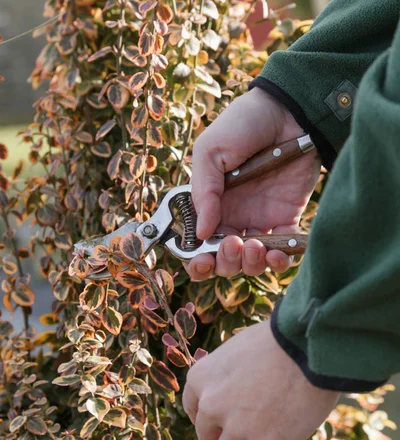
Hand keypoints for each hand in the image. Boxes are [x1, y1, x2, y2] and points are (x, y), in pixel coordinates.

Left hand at [182, 320, 337, 439]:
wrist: (306, 346)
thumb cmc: (277, 342)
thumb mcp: (237, 351)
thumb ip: (229, 376)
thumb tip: (234, 393)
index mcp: (200, 379)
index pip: (193, 409)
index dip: (205, 421)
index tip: (214, 430)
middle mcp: (211, 406)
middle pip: (207, 436)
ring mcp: (236, 427)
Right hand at [187, 87, 320, 279]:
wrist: (288, 112)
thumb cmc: (243, 125)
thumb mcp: (211, 151)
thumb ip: (203, 191)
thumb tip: (201, 233)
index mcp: (209, 205)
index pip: (198, 244)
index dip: (197, 260)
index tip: (202, 259)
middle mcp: (233, 217)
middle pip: (224, 260)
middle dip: (225, 262)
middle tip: (232, 243)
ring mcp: (260, 220)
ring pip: (251, 262)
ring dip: (250, 264)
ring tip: (254, 246)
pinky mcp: (286, 218)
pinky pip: (282, 251)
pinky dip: (279, 261)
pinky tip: (276, 254)